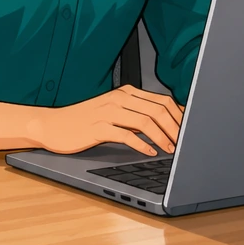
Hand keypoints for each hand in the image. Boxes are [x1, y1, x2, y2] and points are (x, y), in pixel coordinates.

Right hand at [34, 85, 184, 156]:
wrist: (54, 125)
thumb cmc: (85, 120)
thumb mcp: (114, 111)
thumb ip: (137, 113)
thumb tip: (166, 122)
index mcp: (127, 92)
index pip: (162, 100)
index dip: (179, 115)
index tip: (190, 128)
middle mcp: (119, 99)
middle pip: (157, 109)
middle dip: (175, 126)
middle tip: (184, 141)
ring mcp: (108, 112)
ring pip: (145, 121)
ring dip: (162, 136)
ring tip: (171, 149)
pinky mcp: (98, 127)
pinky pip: (126, 135)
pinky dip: (142, 144)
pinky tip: (150, 152)